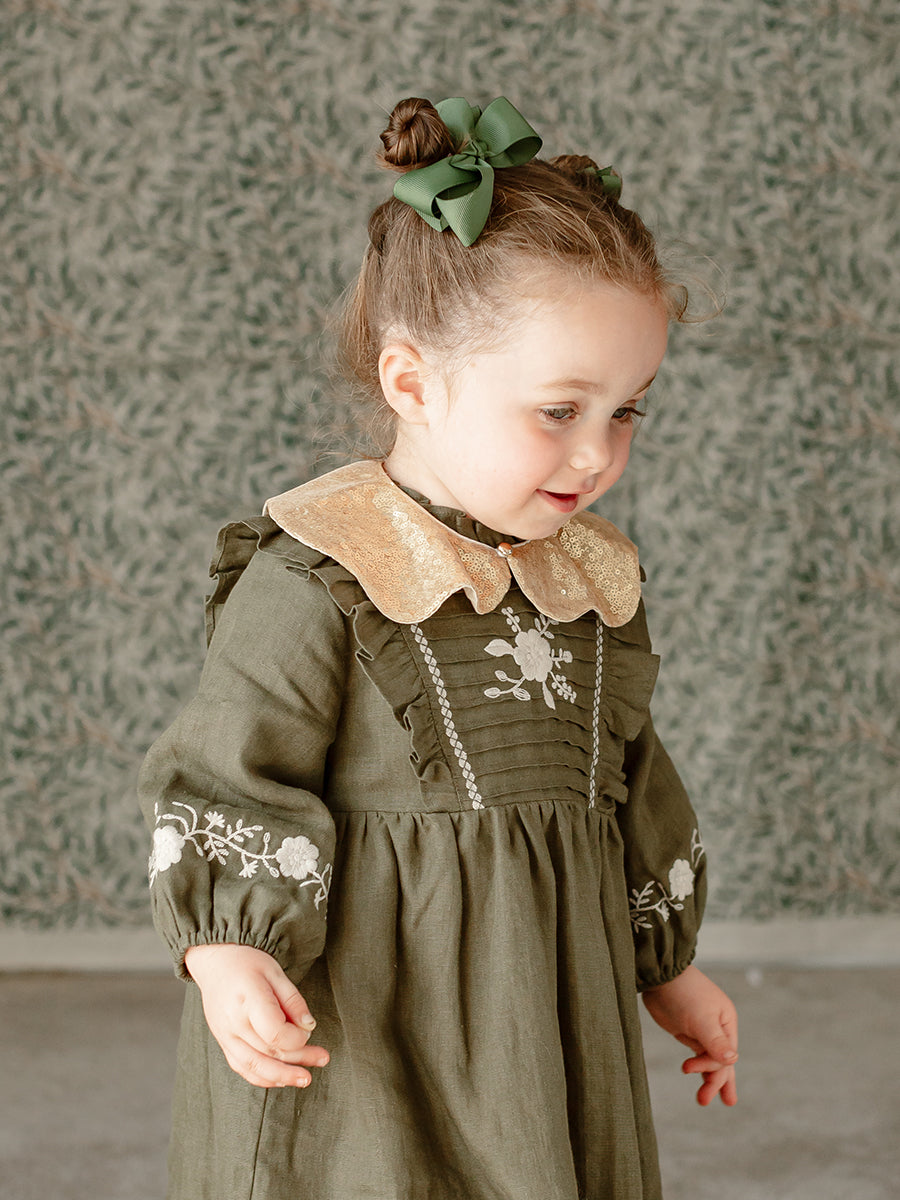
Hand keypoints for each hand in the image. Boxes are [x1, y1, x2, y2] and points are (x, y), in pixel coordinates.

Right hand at [184, 943, 328, 1087]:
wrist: (215, 963)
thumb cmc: (247, 963)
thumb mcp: (275, 972)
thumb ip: (293, 1000)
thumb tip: (309, 1027)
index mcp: (247, 998)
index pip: (274, 1032)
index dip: (296, 1038)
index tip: (308, 1031)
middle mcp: (233, 1022)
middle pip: (268, 1051)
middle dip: (298, 1059)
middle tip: (322, 1059)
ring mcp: (225, 1035)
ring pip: (254, 1066)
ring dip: (282, 1076)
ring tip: (305, 1078)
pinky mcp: (223, 1043)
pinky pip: (242, 1068)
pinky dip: (263, 1077)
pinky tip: (281, 1079)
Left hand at [641, 964, 737, 1106]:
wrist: (660, 975)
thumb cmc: (683, 993)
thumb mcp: (701, 1018)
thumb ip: (715, 1041)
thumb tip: (733, 1061)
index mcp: (727, 1022)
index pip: (725, 1055)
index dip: (710, 1068)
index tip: (688, 1068)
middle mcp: (718, 1028)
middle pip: (721, 1062)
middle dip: (715, 1082)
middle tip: (702, 1101)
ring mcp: (703, 1030)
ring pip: (711, 1060)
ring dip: (708, 1079)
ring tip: (703, 1100)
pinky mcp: (688, 1031)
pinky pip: (699, 1054)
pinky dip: (700, 1068)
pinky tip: (702, 1081)